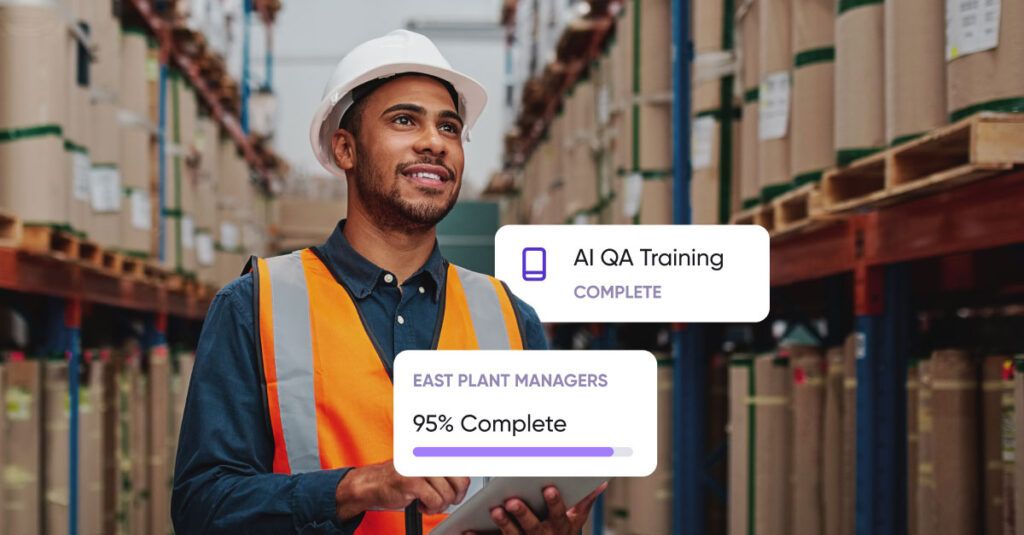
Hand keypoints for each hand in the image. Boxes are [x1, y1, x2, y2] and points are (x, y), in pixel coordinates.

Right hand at [335, 460, 469, 519]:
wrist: (374, 483)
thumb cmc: (403, 477)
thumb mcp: (428, 468)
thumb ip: (446, 471)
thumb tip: (466, 481)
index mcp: (436, 450)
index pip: (464, 463)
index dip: (464, 483)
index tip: (461, 490)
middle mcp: (430, 454)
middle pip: (462, 481)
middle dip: (455, 496)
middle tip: (444, 499)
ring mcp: (421, 467)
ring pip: (448, 495)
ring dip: (439, 505)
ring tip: (427, 500)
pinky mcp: (413, 481)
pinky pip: (435, 502)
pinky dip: (430, 509)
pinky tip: (421, 504)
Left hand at [464, 482, 607, 534]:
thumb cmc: (561, 533)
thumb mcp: (576, 519)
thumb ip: (586, 500)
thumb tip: (601, 482)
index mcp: (559, 526)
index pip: (558, 513)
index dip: (555, 502)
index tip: (549, 488)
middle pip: (532, 526)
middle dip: (523, 513)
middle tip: (511, 500)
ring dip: (503, 523)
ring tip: (494, 509)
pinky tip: (468, 529)